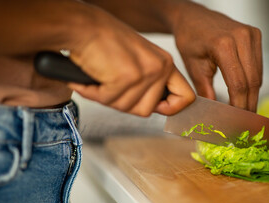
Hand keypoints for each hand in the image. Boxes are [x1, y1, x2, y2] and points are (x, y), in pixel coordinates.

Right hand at [68, 6, 194, 116]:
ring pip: (128, 108)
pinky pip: (109, 101)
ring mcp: (145, 72)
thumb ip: (150, 84)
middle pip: (148, 110)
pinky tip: (93, 77)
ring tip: (102, 77)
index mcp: (165, 63)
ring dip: (107, 98)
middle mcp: (160, 67)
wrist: (83, 26)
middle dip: (125, 103)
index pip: (186, 97)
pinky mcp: (127, 77)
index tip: (158, 109)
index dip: (171, 109)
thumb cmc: (104, 42)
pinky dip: (94, 93)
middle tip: (111, 86)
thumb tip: (154, 108)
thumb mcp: (138, 61)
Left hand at [171, 3, 261, 111]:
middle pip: (252, 81)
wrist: (193, 17)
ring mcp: (252, 35)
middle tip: (245, 122)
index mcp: (224, 45)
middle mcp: (242, 37)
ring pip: (258, 75)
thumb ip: (205, 89)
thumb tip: (216, 112)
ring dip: (252, 95)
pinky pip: (258, 66)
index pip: (238, 84)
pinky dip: (253, 82)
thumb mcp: (193, 66)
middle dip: (248, 104)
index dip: (239, 105)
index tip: (236, 120)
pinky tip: (246, 94)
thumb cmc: (189, 39)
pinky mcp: (256, 35)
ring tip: (246, 112)